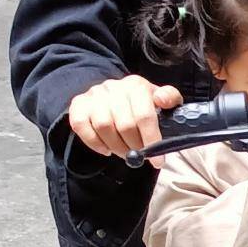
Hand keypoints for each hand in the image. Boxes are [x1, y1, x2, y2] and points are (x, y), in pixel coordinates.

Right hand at [67, 74, 181, 158]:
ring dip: (116, 147)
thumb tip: (163, 100)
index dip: (152, 140)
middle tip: (139, 155)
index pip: (144, 115)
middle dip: (135, 147)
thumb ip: (169, 98)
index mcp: (137, 85)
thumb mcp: (161, 99)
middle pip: (124, 125)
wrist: (113, 95)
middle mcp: (114, 87)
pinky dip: (94, 143)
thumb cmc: (142, 102)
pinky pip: (81, 126)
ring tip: (124, 152)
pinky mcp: (78, 104)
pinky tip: (106, 149)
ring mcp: (94, 95)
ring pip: (103, 126)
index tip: (158, 161)